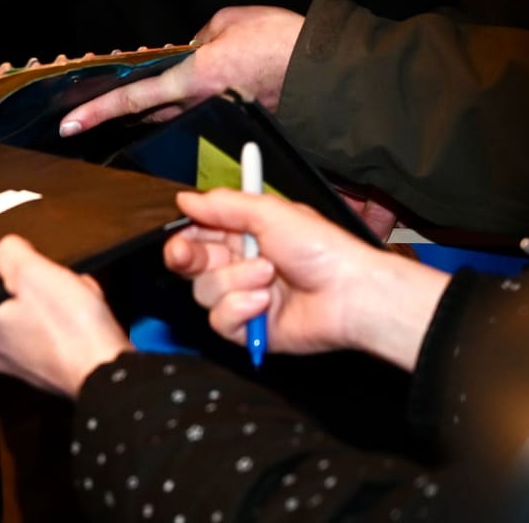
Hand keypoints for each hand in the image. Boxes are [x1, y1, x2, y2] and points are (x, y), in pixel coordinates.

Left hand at [0, 234, 134, 398]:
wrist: (109, 372)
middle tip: (49, 280)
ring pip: (33, 315)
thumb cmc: (70, 329)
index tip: (15, 266)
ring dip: (53, 301)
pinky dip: (68, 321)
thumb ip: (9, 254)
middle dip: (31, 286)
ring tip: (71, 296)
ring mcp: (23, 364)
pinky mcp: (51, 369)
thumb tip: (6, 250)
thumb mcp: (33, 272)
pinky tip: (84, 314)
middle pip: (5, 302)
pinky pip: (54, 332)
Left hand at [58, 6, 304, 136]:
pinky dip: (186, 105)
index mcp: (193, 79)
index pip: (134, 98)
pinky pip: (200, 113)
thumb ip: (200, 36)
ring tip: (126, 102)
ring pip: (173, 115)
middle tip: (87, 114)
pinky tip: (183, 93)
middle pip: (148, 112)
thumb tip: (190, 49)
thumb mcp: (229, 20)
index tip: (69, 125)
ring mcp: (218, 116)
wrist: (327, 72)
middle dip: (120, 112)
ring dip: (153, 108)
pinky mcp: (235, 118)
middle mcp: (200, 104)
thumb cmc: (280, 41)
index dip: (98, 111)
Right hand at [164, 189, 448, 370]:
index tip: (179, 239)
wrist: (349, 293)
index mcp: (244, 235)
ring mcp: (244, 298)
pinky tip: (264, 303)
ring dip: (234, 281)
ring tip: (268, 275)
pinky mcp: (249, 329)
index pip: (198, 235)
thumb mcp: (271, 213)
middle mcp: (240, 266)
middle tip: (188, 257)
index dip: (183, 237)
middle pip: (191, 265)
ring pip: (205, 292)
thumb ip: (224, 206)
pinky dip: (239, 309)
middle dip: (189, 259)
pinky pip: (221, 321)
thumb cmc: (320, 248)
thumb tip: (185, 199)